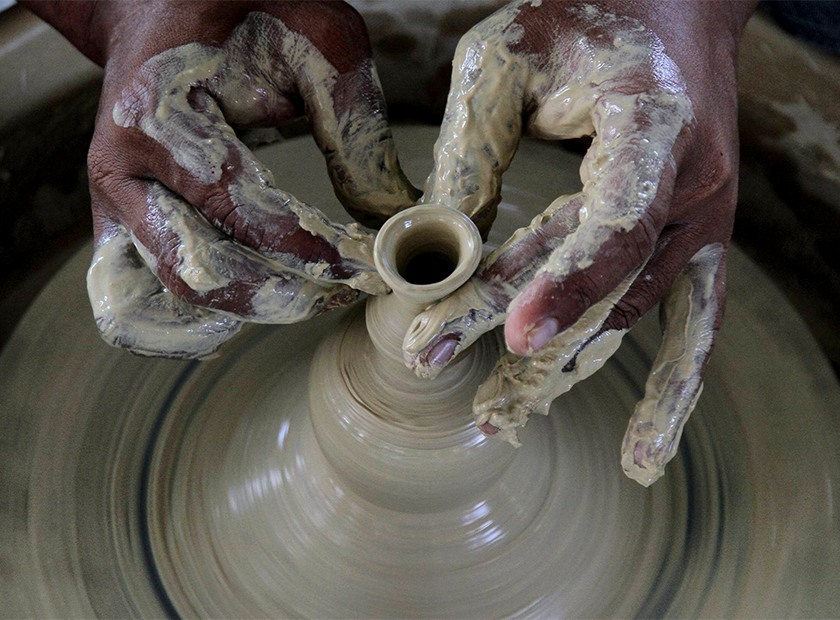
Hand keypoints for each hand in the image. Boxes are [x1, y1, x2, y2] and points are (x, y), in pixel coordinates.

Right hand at [26, 0, 418, 357]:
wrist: (158, 3)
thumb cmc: (243, 12)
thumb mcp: (318, 40)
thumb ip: (355, 129)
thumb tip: (391, 215)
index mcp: (159, 119)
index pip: (245, 215)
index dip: (316, 254)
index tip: (374, 267)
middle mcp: (122, 173)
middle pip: (205, 276)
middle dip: (290, 296)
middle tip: (351, 289)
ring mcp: (111, 205)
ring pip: (174, 297)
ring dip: (250, 314)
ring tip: (312, 297)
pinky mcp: (115, 224)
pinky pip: (136, 302)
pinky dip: (189, 326)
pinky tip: (253, 311)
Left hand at [406, 0, 754, 484]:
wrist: (670, 9)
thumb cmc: (581, 21)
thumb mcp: (505, 60)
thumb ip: (469, 148)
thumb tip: (429, 244)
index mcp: (655, 126)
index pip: (612, 221)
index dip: (560, 283)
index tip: (505, 333)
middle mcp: (693, 185)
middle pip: (599, 281)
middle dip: (509, 325)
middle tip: (426, 357)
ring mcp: (704, 224)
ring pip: (627, 315)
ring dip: (559, 364)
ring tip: (495, 411)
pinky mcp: (697, 245)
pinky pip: (694, 328)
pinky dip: (670, 391)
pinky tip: (642, 454)